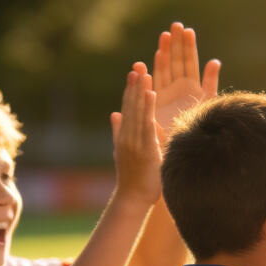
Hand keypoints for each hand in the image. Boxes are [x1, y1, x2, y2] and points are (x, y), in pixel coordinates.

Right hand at [111, 65, 161, 205]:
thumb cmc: (133, 180)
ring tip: (145, 72)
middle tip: (139, 65)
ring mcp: (134, 142)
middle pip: (131, 106)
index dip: (130, 90)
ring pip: (138, 111)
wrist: (132, 199)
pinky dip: (148, 107)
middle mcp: (127, 136)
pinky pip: (147, 124)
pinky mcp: (144, 149)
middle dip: (134, 85)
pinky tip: (152, 93)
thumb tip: (114, 114)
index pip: (127, 108)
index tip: (134, 72)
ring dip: (141, 90)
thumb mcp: (123, 152)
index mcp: (124, 136)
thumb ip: (118, 131)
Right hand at [152, 21, 220, 138]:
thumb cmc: (199, 128)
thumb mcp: (207, 103)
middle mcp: (178, 89)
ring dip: (163, 53)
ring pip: (163, 70)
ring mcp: (166, 95)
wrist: (186, 149)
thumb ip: (210, 82)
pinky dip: (147, 75)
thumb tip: (215, 61)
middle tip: (175, 25)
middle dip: (175, 43)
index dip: (188, 46)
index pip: (189, 62)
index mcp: (192, 87)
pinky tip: (143, 64)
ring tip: (164, 36)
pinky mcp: (156, 104)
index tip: (187, 30)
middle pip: (176, 62)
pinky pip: (152, 86)